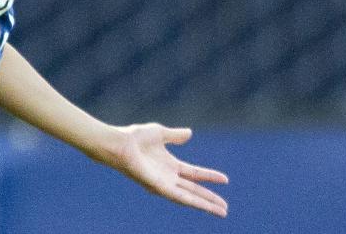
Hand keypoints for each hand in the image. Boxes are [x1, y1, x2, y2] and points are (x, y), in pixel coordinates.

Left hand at [110, 123, 227, 217]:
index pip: (194, 174)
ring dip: (205, 205)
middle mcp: (168, 177)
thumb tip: (189, 133)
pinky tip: (203, 206)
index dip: (209, 177)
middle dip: (210, 199)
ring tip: (222, 212)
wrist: (120, 144)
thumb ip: (175, 135)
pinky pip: (179, 196)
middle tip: (225, 208)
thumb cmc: (134, 137)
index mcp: (170, 165)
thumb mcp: (160, 133)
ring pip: (189, 198)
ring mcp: (163, 184)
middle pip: (194, 191)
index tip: (225, 180)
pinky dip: (192, 201)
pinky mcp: (158, 187)